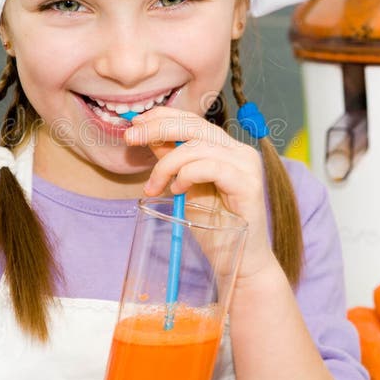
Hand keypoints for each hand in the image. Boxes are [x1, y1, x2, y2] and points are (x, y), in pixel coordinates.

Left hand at [124, 106, 277, 279]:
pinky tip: (178, 191)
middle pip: (194, 125)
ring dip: (167, 164)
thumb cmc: (214, 228)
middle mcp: (239, 151)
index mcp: (225, 148)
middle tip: (130, 139)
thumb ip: (172, 160)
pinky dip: (187, 175)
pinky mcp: (248, 183)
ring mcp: (246, 165)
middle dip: (157, 128)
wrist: (240, 262)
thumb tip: (147, 135)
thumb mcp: (184, 187)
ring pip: (198, 146)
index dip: (162, 116)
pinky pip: (211, 166)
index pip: (192, 120)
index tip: (135, 123)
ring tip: (154, 187)